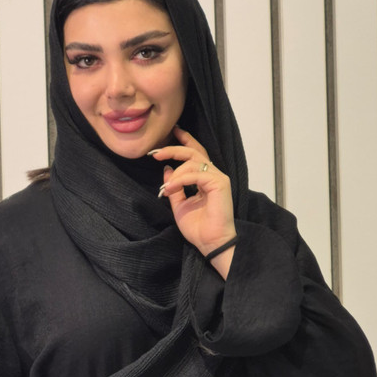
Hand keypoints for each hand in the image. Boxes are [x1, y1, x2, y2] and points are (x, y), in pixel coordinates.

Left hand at [151, 126, 236, 276]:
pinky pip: (197, 174)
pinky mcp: (220, 184)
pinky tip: (170, 188)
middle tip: (156, 153)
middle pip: (194, 152)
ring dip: (175, 172)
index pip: (196, 153)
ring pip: (194, 161)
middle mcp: (213, 175)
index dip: (184, 141)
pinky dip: (181, 179)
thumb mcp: (179, 205)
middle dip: (174, 149)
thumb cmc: (198, 228)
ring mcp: (218, 178)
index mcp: (205, 179)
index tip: (171, 133)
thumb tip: (166, 169)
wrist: (210, 243)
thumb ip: (174, 187)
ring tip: (165, 187)